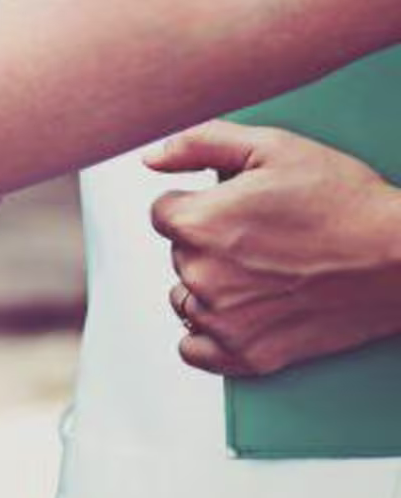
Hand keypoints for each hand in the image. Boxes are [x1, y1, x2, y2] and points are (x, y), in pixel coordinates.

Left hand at [147, 121, 400, 375]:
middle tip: (264, 238)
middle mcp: (201, 276)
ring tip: (263, 273)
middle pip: (178, 255)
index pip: (164, 213)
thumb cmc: (346, 202)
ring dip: (209, 288)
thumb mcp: (273, 148)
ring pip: (185, 299)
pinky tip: (241, 313)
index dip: (200, 205)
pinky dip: (211, 334)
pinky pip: (194, 349)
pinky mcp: (248, 354)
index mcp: (198, 224)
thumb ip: (199, 143)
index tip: (236, 209)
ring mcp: (223, 320)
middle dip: (208, 244)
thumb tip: (151, 157)